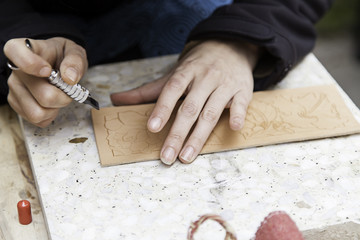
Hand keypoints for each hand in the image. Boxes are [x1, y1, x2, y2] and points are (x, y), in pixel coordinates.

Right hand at [4, 37, 87, 126]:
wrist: (58, 64)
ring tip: (59, 96)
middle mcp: (16, 70)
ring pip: (37, 113)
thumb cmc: (63, 56)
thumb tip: (70, 78)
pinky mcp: (17, 104)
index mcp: (25, 49)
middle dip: (63, 97)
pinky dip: (50, 115)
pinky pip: (37, 119)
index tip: (48, 70)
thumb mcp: (74, 52)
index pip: (14, 51)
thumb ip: (75, 61)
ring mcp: (15, 89)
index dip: (30, 63)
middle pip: (42, 95)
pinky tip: (52, 103)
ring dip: (55, 109)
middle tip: (68, 89)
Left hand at [111, 40, 258, 164]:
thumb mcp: (174, 74)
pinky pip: (242, 103)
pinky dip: (238, 114)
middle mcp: (205, 78)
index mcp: (186, 72)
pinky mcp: (243, 90)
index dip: (162, 109)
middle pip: (190, 108)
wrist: (229, 46)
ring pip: (211, 112)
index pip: (171, 91)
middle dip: (177, 134)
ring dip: (199, 136)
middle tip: (167, 156)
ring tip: (186, 156)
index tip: (152, 128)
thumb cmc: (198, 65)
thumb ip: (147, 90)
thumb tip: (116, 99)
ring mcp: (225, 84)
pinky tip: (234, 128)